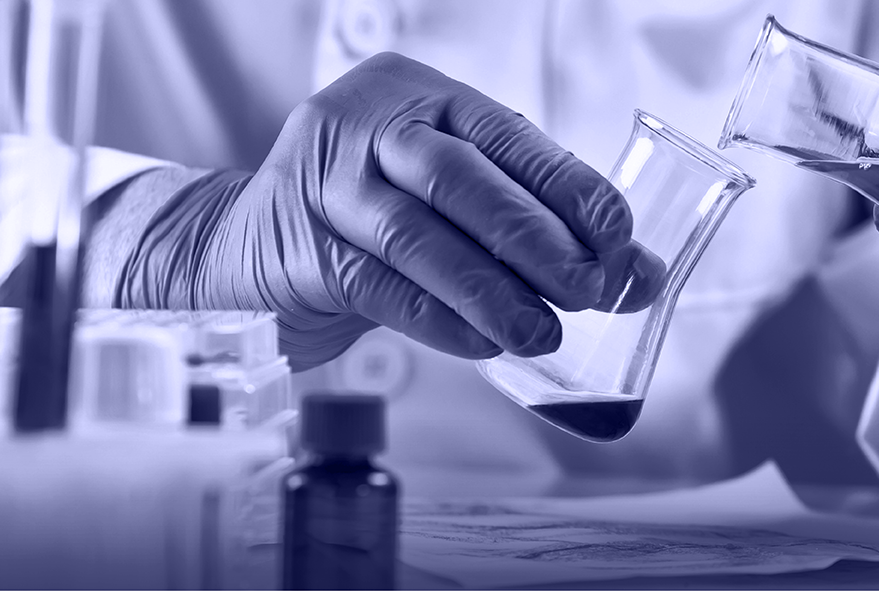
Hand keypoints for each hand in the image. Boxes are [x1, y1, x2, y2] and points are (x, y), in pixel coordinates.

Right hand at [119, 52, 661, 369]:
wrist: (241, 253)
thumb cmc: (367, 226)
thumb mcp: (454, 212)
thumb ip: (539, 234)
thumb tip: (637, 274)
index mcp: (422, 97)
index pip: (511, 137)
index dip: (571, 189)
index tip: (622, 240)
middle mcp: (369, 124)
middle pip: (463, 181)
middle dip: (537, 243)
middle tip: (593, 292)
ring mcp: (323, 180)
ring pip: (419, 236)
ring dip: (492, 293)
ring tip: (543, 335)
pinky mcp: (296, 245)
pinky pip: (377, 287)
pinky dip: (438, 320)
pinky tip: (482, 345)